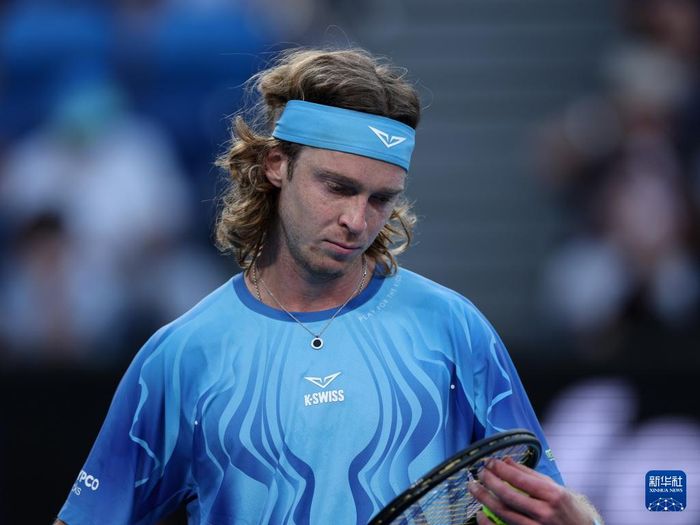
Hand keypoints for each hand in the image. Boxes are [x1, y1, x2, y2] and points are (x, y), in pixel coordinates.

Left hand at [467, 457, 596, 524]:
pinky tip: (480, 514)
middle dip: (489, 482)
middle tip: (478, 473)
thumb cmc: (567, 510)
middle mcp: (545, 513)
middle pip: (508, 496)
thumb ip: (530, 475)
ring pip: (504, 513)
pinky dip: (488, 523)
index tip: (488, 462)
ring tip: (474, 488)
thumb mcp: (555, 489)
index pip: (520, 479)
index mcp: (553, 496)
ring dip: (484, 499)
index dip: (500, 469)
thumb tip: (506, 460)